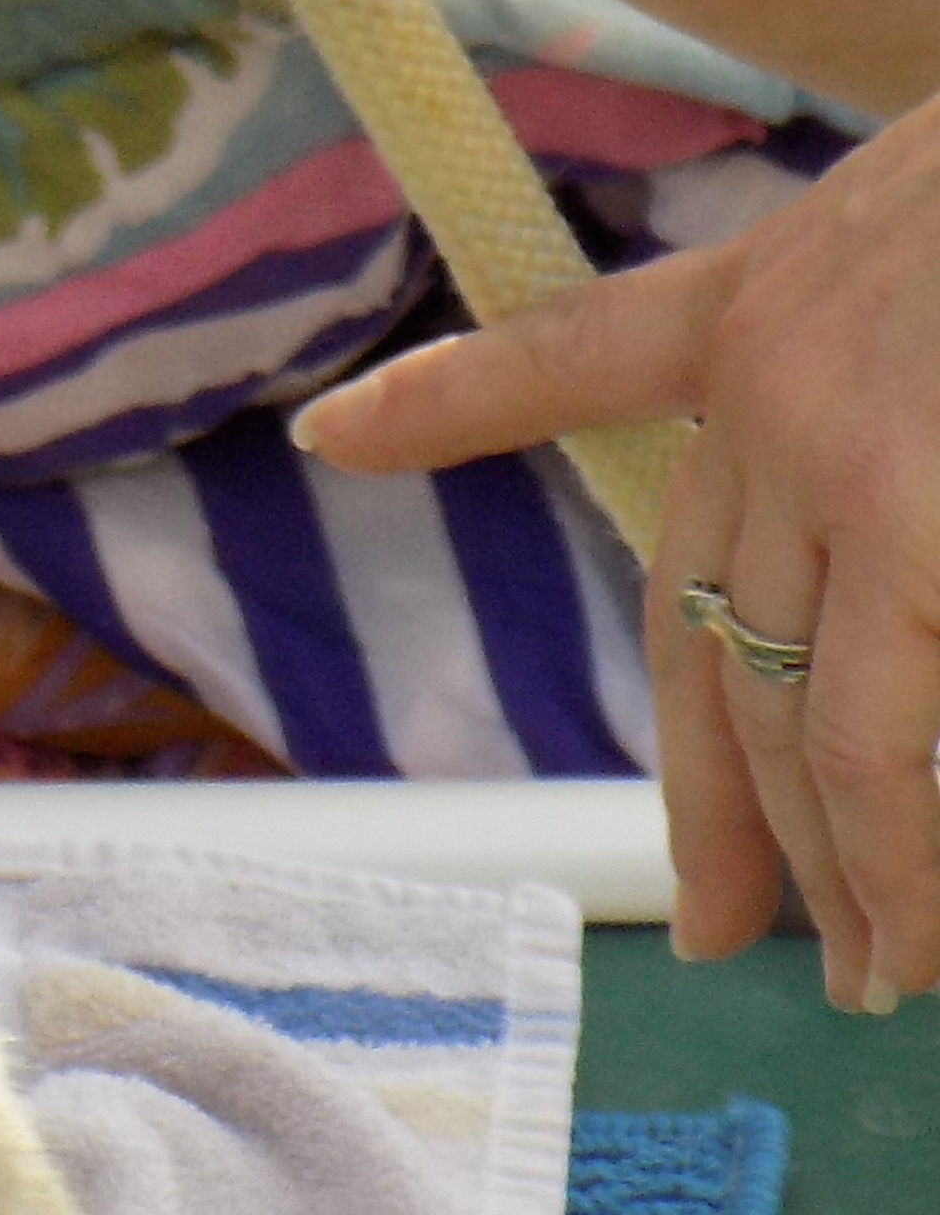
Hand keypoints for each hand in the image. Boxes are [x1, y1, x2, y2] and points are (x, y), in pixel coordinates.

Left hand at [301, 101, 939, 1010]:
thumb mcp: (921, 246)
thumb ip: (868, 383)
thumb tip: (888, 554)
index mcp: (756, 300)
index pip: (568, 351)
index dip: (447, 400)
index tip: (334, 434)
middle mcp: (763, 383)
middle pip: (701, 627)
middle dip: (716, 800)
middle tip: (726, 931)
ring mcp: (833, 458)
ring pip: (786, 711)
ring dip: (832, 863)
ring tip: (871, 969)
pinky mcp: (913, 525)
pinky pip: (878, 738)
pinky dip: (907, 853)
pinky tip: (924, 928)